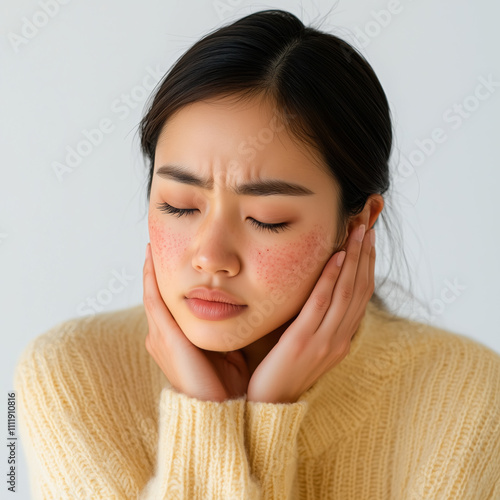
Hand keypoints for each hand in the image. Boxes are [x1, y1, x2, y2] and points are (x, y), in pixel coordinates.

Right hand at [142, 243, 249, 401]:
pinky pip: (154, 300)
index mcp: (173, 341)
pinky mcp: (164, 337)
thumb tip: (234, 311)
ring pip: (152, 295)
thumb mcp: (224, 350)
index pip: (166, 304)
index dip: (165, 281)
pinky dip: (151, 280)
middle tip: (156, 244)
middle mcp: (160, 338)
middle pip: (155, 296)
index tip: (171, 258)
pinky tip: (151, 261)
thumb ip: (220, 331)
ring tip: (151, 247)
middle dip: (154, 271)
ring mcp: (159, 338)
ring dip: (150, 271)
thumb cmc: (225, 385)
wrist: (219, 412)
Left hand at [246, 224, 375, 403]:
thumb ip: (317, 319)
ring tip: (358, 231)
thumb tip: (319, 290)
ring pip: (347, 292)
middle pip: (360, 288)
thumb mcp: (308, 342)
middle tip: (369, 224)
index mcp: (342, 338)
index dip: (368, 264)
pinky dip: (331, 279)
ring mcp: (324, 341)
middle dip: (366, 254)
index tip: (369, 237)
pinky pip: (320, 305)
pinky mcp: (302, 342)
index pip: (362, 294)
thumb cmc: (284, 369)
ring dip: (355, 259)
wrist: (269, 406)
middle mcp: (340, 338)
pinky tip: (336, 257)